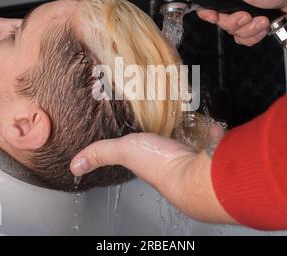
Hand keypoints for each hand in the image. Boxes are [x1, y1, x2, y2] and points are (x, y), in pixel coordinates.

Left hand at [70, 124, 235, 223]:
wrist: (198, 174)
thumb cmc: (163, 165)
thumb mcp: (125, 151)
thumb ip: (102, 153)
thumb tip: (75, 165)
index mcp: (149, 160)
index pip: (142, 149)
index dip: (140, 138)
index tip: (139, 124)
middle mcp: (170, 161)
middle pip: (167, 142)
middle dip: (167, 128)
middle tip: (164, 113)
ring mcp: (192, 155)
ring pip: (189, 138)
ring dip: (188, 126)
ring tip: (186, 112)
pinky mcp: (211, 148)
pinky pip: (210, 136)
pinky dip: (210, 129)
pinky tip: (209, 122)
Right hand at [189, 0, 286, 45]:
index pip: (207, 0)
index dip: (209, 11)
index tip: (214, 15)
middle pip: (220, 20)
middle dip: (235, 22)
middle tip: (247, 15)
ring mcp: (244, 12)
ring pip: (233, 31)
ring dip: (249, 29)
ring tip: (262, 19)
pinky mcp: (253, 24)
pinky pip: (245, 37)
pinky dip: (255, 34)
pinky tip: (265, 25)